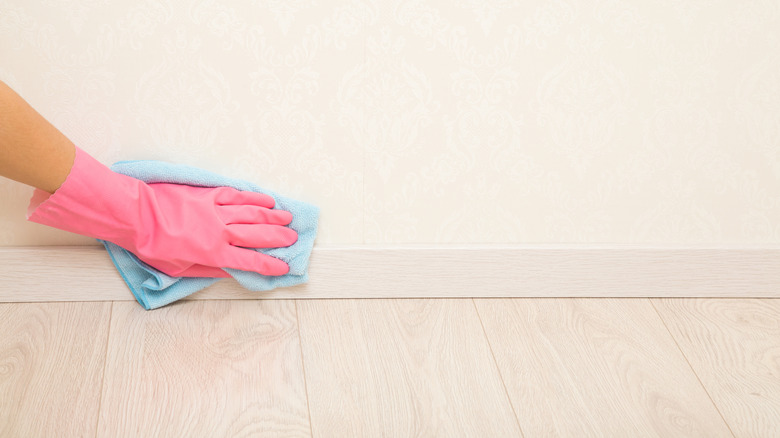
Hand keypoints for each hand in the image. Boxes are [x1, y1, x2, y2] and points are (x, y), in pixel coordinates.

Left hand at [27, 146, 296, 276]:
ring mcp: (216, 211)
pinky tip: (266, 199)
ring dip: (272, 216)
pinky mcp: (209, 195)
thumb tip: (230, 270)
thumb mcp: (178, 268)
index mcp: (214, 254)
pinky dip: (254, 197)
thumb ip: (208, 269)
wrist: (135, 217)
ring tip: (287, 218)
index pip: (250, 261)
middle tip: (294, 239)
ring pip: (252, 213)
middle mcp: (220, 232)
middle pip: (258, 235)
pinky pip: (237, 196)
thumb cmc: (153, 247)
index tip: (285, 266)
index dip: (270, 264)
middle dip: (279, 238)